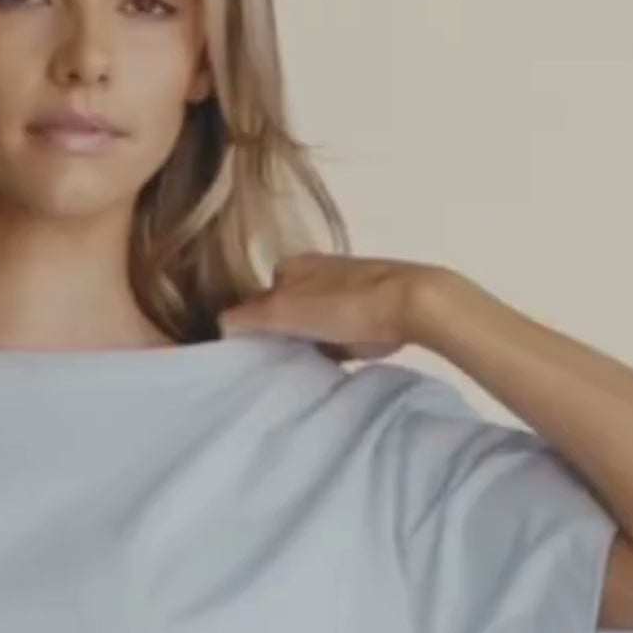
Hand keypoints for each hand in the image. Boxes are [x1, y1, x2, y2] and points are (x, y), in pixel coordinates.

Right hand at [218, 255, 444, 362]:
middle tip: (280, 365)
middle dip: (278, 335)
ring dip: (304, 342)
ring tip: (306, 366)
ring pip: (308, 323)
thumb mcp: (284, 311)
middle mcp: (315, 272)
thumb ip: (248, 317)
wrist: (412, 304)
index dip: (253, 328)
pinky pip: (333, 333)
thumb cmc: (345, 305)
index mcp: (292, 266)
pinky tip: (334, 362)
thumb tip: (220, 326)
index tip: (256, 356)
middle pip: (282, 312)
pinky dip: (329, 347)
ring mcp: (342, 289)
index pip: (255, 301)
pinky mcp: (366, 309)